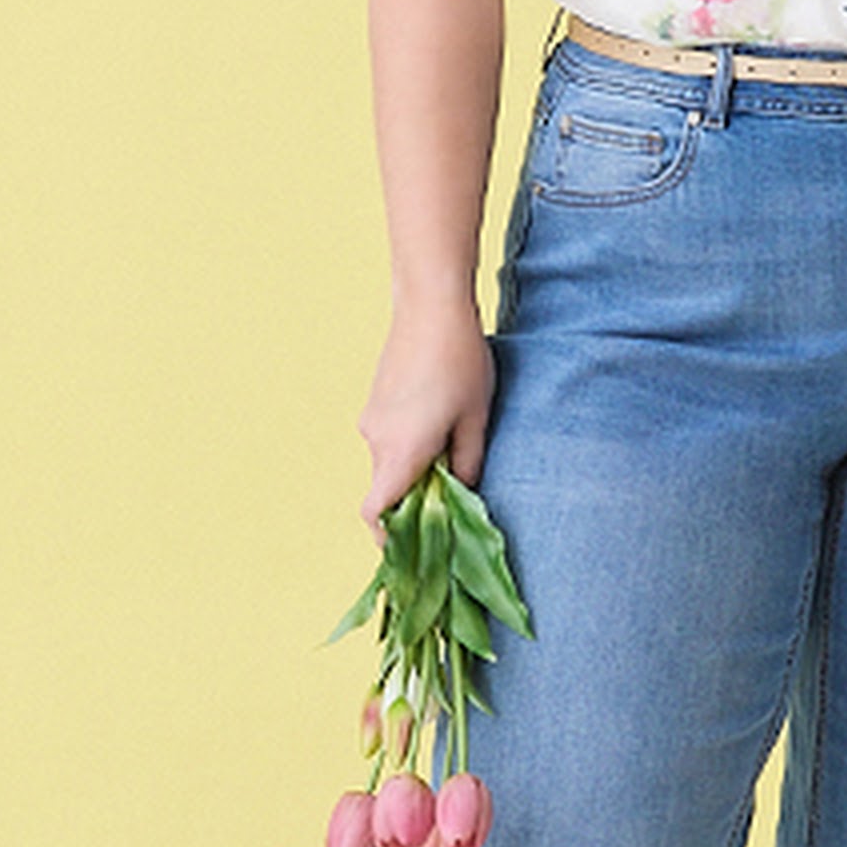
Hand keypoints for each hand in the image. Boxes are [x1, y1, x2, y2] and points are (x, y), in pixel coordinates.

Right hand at [357, 301, 494, 532]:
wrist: (431, 304)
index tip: (413, 542)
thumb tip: (463, 492)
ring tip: (452, 440)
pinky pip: (388, 435)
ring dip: (414, 464)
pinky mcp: (375, 398)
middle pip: (386, 488)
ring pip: (389, 459)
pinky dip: (408, 441)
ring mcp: (371, 417)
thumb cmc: (460, 362)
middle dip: (414, 496)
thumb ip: (468, 463)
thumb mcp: (475, 418)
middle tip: (453, 488)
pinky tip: (439, 415)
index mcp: (400, 453)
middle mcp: (376, 440)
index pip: (375, 513)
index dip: (389, 536)